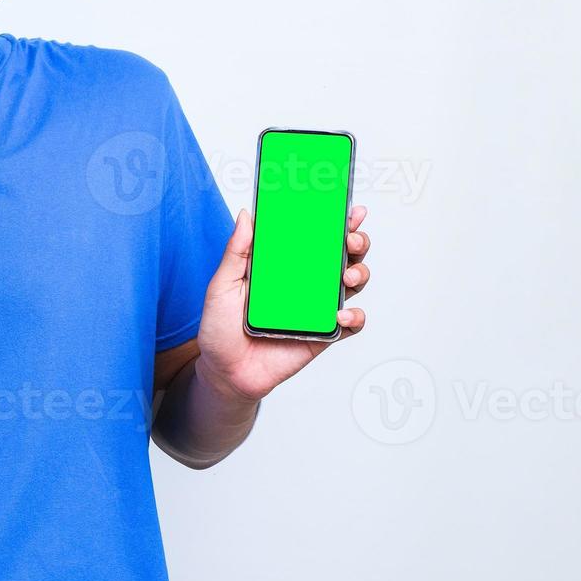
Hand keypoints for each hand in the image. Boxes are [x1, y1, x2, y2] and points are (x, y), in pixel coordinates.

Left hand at [193, 205, 371, 404]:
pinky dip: (354, 317)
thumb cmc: (221, 327)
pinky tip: (341, 315)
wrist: (225, 372)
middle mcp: (305, 282)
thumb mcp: (223, 285)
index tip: (348, 208)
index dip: (335, 221)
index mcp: (284, 265)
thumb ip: (236, 252)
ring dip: (359, 273)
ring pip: (353, 284)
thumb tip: (247, 214)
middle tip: (350, 238)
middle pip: (342, 255)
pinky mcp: (323, 334)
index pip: (314, 236)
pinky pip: (351, 324)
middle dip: (356, 241)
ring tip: (348, 275)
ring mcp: (317, 307)